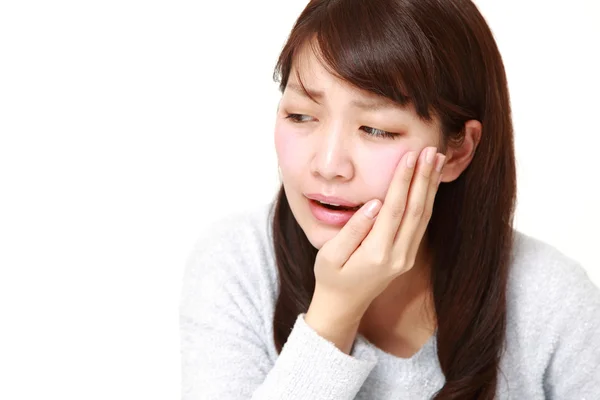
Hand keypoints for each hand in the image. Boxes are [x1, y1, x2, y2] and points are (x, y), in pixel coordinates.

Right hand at [307, 146, 445, 326]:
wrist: (343, 305)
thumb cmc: (331, 277)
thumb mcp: (330, 255)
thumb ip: (353, 230)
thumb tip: (374, 203)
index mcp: (377, 254)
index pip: (394, 209)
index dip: (403, 181)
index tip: (410, 156)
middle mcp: (398, 256)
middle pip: (416, 210)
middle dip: (424, 178)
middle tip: (431, 150)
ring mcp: (406, 257)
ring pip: (423, 217)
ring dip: (430, 187)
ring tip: (436, 161)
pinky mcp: (408, 256)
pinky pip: (421, 224)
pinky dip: (427, 201)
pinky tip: (429, 184)